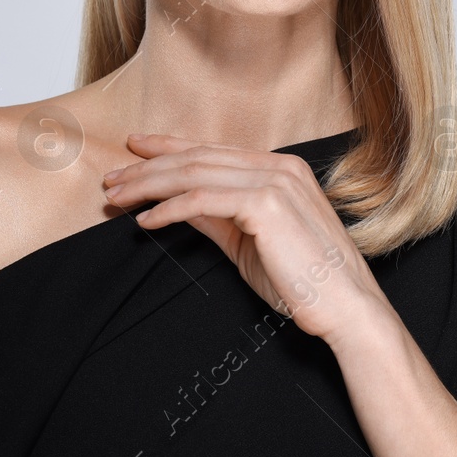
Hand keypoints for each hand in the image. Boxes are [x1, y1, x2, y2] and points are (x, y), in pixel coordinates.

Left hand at [102, 133, 388, 345]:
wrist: (345, 309)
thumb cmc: (303, 283)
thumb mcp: (249, 243)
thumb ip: (217, 217)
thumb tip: (177, 203)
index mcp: (281, 168)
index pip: (213, 151)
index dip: (168, 147)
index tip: (134, 150)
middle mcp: (279, 166)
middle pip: (198, 157)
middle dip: (147, 167)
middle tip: (111, 179)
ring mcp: (275, 181)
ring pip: (195, 173)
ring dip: (149, 184)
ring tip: (118, 197)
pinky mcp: (266, 204)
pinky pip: (203, 200)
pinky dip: (169, 208)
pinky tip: (146, 221)